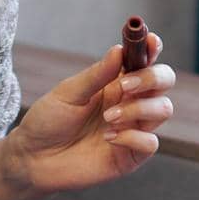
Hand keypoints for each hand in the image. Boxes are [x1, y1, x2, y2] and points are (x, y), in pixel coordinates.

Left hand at [6, 32, 174, 193]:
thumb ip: (97, 75)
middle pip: (165, 81)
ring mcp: (133, 128)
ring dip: (138, 108)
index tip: (151, 41)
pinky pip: (151, 143)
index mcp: (117, 82)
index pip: (145, 60)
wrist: (33, 158)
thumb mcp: (68, 93)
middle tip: (125, 85)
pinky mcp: (130, 155)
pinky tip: (108, 138)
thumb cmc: (48, 120)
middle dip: (152, 78)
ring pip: (163, 109)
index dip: (153, 48)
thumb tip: (119, 50)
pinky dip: (132, 137)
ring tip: (108, 117)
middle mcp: (130, 102)